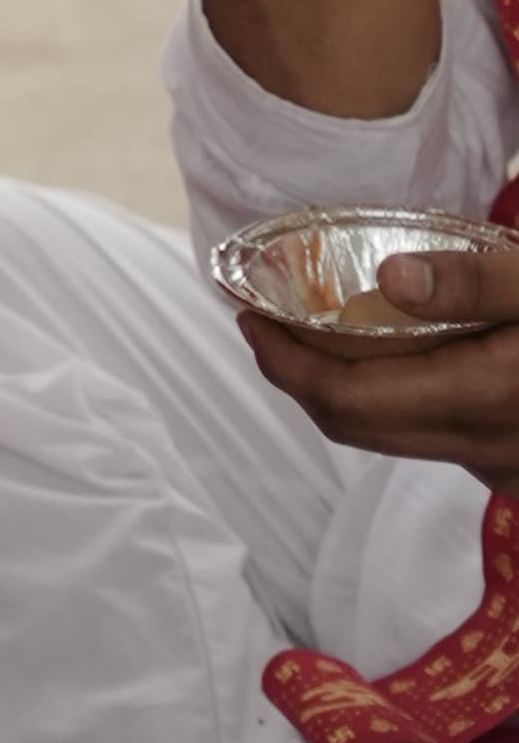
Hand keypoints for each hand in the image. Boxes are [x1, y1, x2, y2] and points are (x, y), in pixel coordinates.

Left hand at [240, 231, 518, 482]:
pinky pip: (425, 435)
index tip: (250, 316)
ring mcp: (496, 464)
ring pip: (388, 436)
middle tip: (266, 321)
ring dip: (342, 388)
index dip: (286, 363)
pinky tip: (388, 354)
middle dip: (298, 376)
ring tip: (314, 331)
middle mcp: (482, 449)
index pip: (347, 400)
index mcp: (481, 399)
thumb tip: (389, 277)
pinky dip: (388, 397)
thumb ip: (473, 282)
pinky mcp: (506, 462)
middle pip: (354, 425)